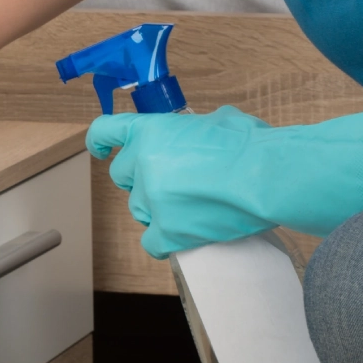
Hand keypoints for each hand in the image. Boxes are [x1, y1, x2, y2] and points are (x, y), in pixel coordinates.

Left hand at [87, 103, 362, 258]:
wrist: (263, 177)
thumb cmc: (246, 143)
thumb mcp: (214, 120)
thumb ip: (191, 129)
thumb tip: (199, 134)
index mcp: (149, 130)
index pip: (105, 131)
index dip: (99, 140)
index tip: (99, 148)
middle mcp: (142, 164)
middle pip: (122, 175)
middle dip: (140, 177)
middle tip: (170, 180)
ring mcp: (151, 199)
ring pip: (137, 208)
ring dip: (155, 208)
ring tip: (188, 206)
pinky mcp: (167, 232)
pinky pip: (151, 242)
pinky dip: (164, 240)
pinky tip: (181, 235)